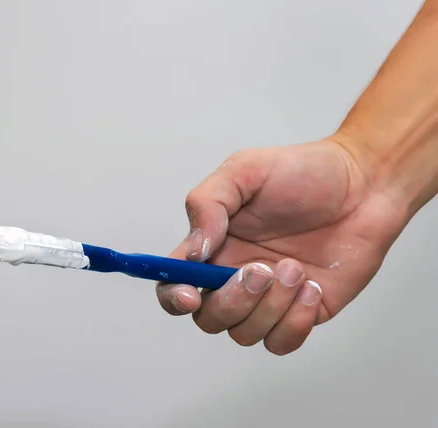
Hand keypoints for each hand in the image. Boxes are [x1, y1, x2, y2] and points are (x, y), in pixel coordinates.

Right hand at [156, 137, 407, 354]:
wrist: (365, 183)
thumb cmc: (303, 171)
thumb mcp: (245, 170)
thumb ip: (208, 204)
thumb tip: (194, 253)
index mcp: (213, 247)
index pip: (174, 284)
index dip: (173, 297)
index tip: (192, 293)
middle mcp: (234, 277)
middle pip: (208, 318)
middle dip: (232, 301)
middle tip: (261, 268)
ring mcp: (268, 299)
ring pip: (245, 334)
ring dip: (270, 306)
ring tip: (295, 268)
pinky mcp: (303, 313)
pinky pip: (282, 342)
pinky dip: (295, 321)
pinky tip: (312, 287)